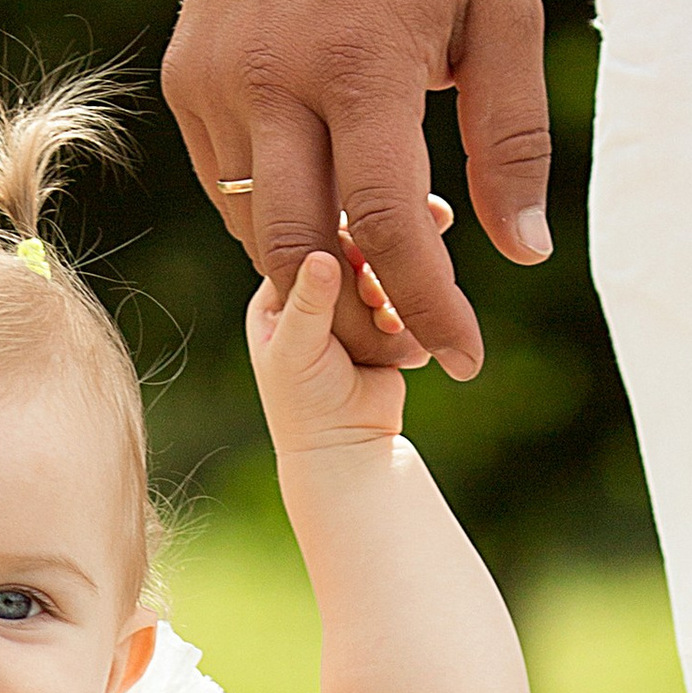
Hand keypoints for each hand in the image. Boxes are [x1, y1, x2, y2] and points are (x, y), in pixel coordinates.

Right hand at [165, 0, 549, 378]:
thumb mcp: (503, 11)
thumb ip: (511, 137)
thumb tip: (521, 255)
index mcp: (360, 60)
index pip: (388, 225)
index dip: (430, 306)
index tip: (468, 358)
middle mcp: (272, 75)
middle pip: (300, 250)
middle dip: (357, 318)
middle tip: (410, 343)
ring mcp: (215, 77)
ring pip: (257, 227)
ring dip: (316, 267)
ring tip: (377, 273)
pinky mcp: (185, 74)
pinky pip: (228, 183)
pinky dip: (275, 213)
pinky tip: (326, 201)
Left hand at [248, 243, 421, 457]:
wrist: (347, 450)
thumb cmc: (307, 407)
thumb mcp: (299, 351)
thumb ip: (310, 302)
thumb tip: (322, 256)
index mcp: (279, 292)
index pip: (309, 241)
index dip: (338, 241)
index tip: (360, 255)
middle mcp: (313, 294)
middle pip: (352, 251)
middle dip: (373, 266)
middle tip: (379, 294)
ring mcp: (351, 308)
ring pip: (383, 272)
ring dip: (394, 291)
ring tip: (388, 324)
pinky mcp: (383, 324)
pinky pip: (406, 298)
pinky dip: (412, 312)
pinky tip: (403, 339)